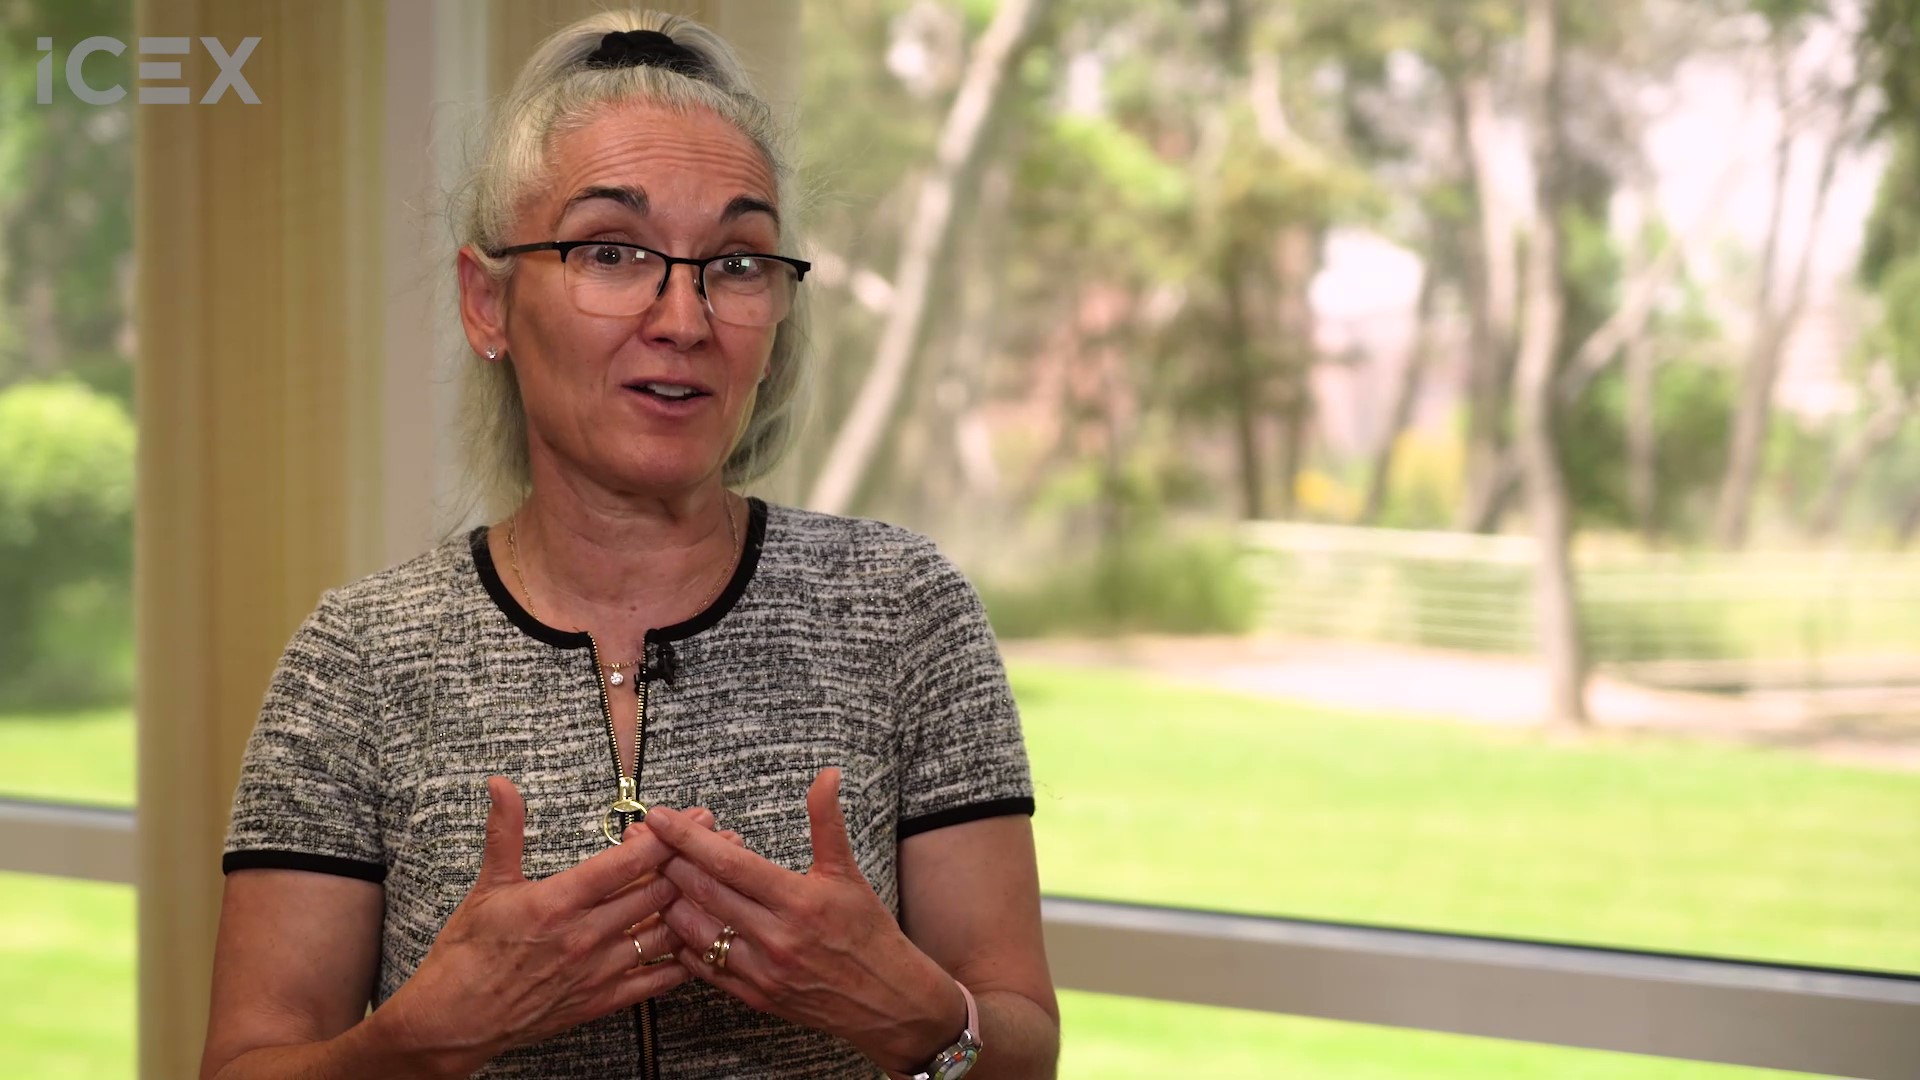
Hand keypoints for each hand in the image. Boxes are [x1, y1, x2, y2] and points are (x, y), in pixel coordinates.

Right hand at [378, 776, 708, 1072]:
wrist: (454, 1021)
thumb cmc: (467, 953)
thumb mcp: (487, 886)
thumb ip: (506, 832)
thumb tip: (502, 783)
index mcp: (559, 900)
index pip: (628, 862)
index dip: (667, 837)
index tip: (693, 818)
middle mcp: (585, 935)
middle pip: (656, 892)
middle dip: (692, 863)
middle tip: (723, 841)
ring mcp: (598, 971)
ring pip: (663, 933)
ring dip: (695, 906)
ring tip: (723, 883)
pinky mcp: (601, 1001)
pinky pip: (655, 980)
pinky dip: (683, 960)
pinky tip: (702, 943)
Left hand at [645, 769, 966, 1074]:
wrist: (889, 1000)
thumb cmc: (869, 931)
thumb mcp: (848, 873)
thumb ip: (827, 822)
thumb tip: (827, 774)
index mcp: (797, 899)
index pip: (729, 863)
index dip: (687, 838)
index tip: (659, 817)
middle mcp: (775, 936)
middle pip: (703, 893)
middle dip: (666, 862)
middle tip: (640, 840)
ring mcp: (762, 970)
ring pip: (695, 933)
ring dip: (669, 902)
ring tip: (653, 877)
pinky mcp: (755, 997)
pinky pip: (704, 969)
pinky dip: (683, 944)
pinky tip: (673, 923)